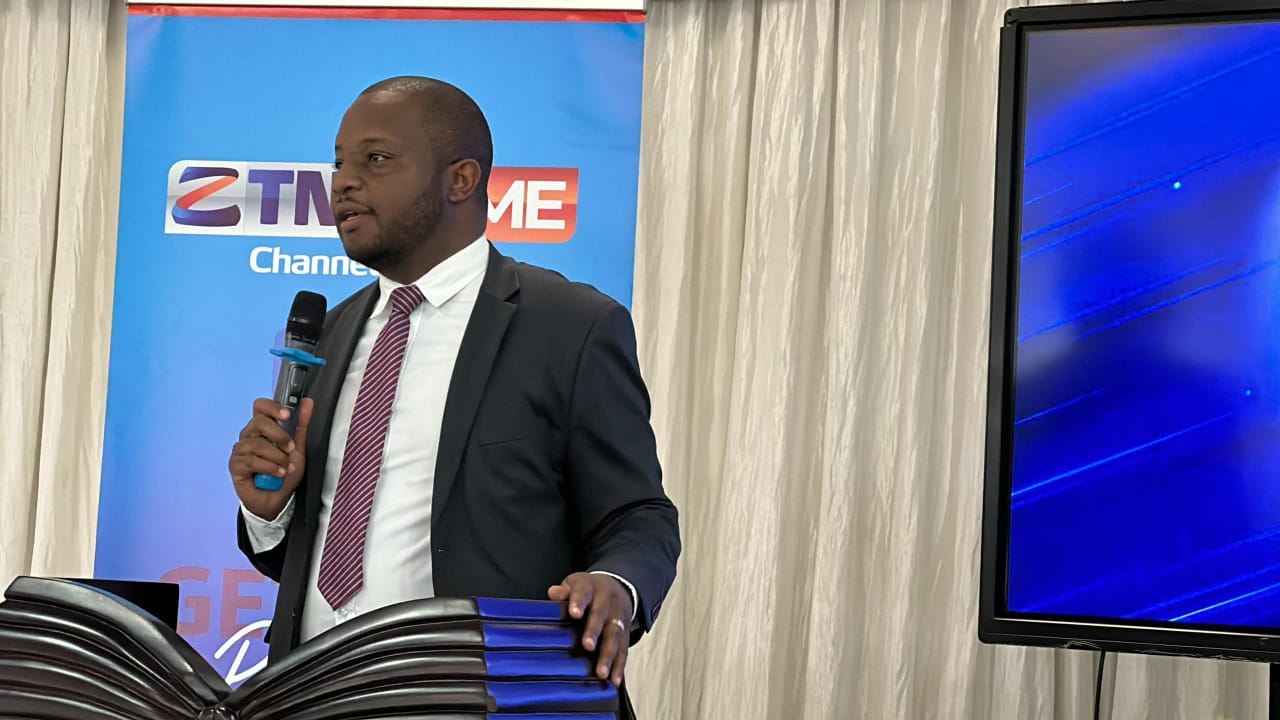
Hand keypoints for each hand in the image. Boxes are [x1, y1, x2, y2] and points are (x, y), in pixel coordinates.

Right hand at [228, 397, 312, 520]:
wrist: (277, 499)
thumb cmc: (285, 472)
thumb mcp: (298, 449)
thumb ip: (301, 426)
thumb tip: (307, 402)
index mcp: (262, 428)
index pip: (260, 407)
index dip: (272, 407)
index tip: (287, 414)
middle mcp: (249, 436)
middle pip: (258, 422)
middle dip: (279, 435)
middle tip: (290, 449)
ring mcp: (240, 450)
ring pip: (257, 444)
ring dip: (277, 458)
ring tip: (286, 468)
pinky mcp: (236, 466)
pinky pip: (251, 461)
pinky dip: (269, 468)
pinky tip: (278, 474)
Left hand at [548, 572, 632, 685]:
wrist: (619, 586)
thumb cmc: (590, 590)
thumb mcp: (576, 584)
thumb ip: (564, 592)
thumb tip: (553, 593)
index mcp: (591, 587)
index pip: (583, 592)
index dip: (578, 602)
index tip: (574, 614)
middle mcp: (608, 600)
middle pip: (601, 615)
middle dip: (594, 631)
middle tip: (588, 646)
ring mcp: (619, 616)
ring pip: (615, 635)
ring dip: (608, 654)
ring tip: (601, 671)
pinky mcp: (626, 632)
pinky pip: (624, 649)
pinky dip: (619, 665)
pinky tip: (614, 679)